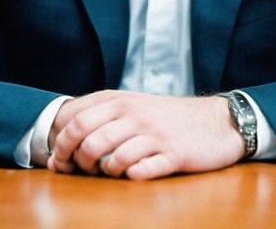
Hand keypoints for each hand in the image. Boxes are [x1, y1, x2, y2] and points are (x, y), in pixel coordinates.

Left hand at [46, 90, 243, 179]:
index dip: (58, 141)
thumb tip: (60, 145)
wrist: (217, 121)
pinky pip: (143, 171)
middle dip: (73, 159)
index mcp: (119, 100)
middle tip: (78, 170)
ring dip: (103, 171)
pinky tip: (136, 174)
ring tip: (110, 172)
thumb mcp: (133, 106)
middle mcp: (134, 114)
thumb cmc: (167, 119)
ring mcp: (154, 134)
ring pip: (111, 156)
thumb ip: (99, 118)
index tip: (59, 158)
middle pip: (85, 136)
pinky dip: (133, 176)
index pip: (72, 116)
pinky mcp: (174, 155)